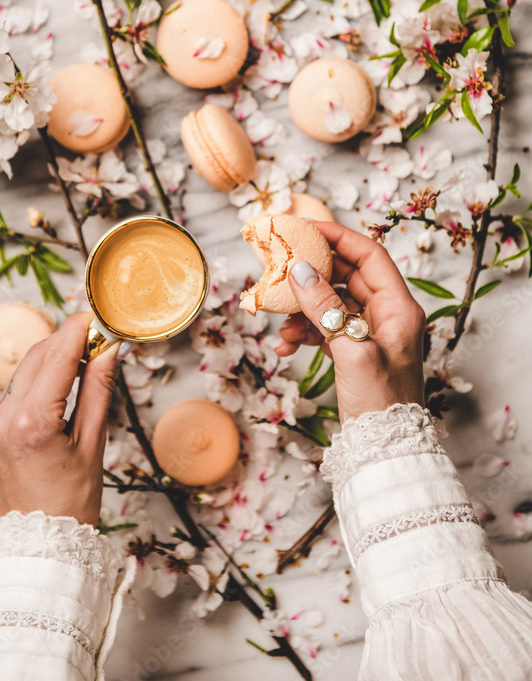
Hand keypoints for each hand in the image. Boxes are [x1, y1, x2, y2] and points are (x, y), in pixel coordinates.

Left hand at [0, 312, 117, 526]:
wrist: (38, 545)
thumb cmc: (70, 503)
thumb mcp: (92, 443)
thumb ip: (98, 389)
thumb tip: (108, 350)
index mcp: (31, 421)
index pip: (57, 356)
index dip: (80, 330)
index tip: (99, 316)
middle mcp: (4, 416)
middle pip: (38, 355)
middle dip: (68, 338)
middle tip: (100, 334)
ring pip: (26, 368)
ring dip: (55, 355)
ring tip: (88, 357)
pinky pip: (18, 387)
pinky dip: (42, 375)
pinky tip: (65, 379)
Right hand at [276, 222, 424, 422]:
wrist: (386, 451)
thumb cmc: (381, 404)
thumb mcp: (351, 352)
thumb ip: (325, 309)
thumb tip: (301, 270)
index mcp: (400, 308)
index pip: (369, 255)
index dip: (337, 237)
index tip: (304, 229)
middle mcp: (389, 315)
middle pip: (347, 276)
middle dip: (313, 274)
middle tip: (281, 268)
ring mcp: (371, 333)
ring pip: (332, 303)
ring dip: (303, 309)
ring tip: (282, 324)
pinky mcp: (356, 351)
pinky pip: (327, 327)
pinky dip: (305, 331)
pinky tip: (286, 344)